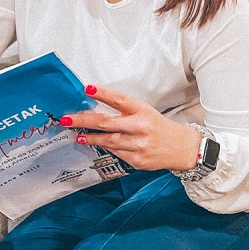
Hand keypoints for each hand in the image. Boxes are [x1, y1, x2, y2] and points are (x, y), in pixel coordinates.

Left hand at [61, 85, 200, 171]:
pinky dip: (105, 147)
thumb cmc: (160, 127)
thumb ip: (124, 111)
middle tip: (66, 119)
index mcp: (142, 111)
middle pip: (106, 123)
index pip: (119, 100)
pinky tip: (96, 143)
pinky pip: (115, 152)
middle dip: (83, 121)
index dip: (103, 93)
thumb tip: (97, 108)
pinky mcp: (137, 160)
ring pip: (107, 140)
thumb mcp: (145, 111)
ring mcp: (138, 145)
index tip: (87, 88)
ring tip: (78, 134)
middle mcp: (140, 127)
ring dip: (90, 137)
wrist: (182, 149)